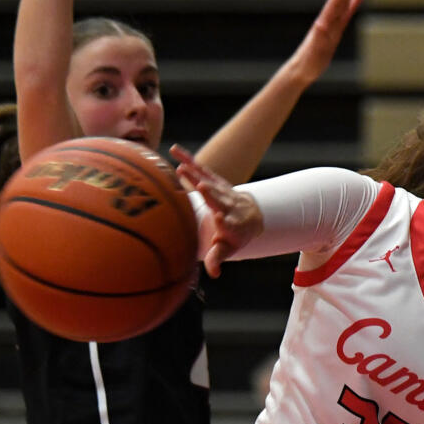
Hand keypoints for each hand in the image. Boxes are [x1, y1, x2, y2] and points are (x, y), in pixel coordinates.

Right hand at [171, 144, 262, 276]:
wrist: (250, 214)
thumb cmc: (236, 236)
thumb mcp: (229, 249)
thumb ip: (219, 258)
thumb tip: (214, 274)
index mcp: (231, 224)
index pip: (228, 222)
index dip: (224, 219)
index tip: (219, 217)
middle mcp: (227, 204)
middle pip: (218, 197)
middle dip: (210, 192)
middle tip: (201, 186)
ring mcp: (220, 190)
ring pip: (207, 179)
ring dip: (195, 173)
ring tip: (180, 166)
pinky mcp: (213, 179)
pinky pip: (200, 168)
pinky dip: (188, 159)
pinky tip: (174, 150)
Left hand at [286, 0, 364, 85]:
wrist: (301, 70)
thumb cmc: (308, 63)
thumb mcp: (314, 52)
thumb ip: (318, 38)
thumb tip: (321, 24)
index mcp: (323, 25)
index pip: (334, 4)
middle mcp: (327, 21)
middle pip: (339, 0)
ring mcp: (331, 25)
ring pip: (343, 4)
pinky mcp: (334, 32)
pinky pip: (345, 15)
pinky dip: (351, 5)